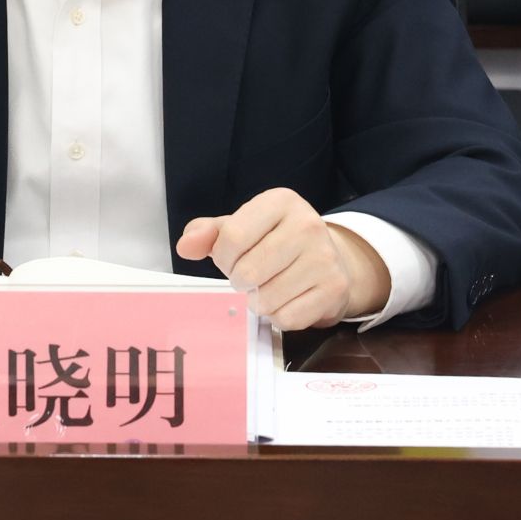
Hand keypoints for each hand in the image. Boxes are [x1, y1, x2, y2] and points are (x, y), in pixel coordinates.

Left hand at [174, 187, 391, 330]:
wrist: (329, 257)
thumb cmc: (275, 240)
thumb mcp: (241, 226)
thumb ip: (207, 234)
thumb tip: (185, 247)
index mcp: (280, 201)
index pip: (232, 237)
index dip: (223, 257)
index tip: (230, 259)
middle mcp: (308, 224)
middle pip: (248, 271)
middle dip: (239, 281)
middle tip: (249, 276)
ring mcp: (325, 258)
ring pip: (266, 299)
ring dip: (258, 301)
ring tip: (268, 287)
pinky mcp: (335, 289)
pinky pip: (287, 318)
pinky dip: (279, 316)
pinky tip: (287, 299)